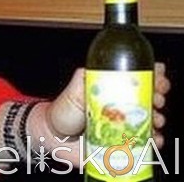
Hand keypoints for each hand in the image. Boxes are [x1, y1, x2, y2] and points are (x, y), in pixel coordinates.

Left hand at [48, 62, 169, 147]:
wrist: (55, 140)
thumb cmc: (63, 113)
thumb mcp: (73, 92)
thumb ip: (82, 79)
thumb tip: (91, 68)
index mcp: (111, 90)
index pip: (137, 79)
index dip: (152, 76)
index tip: (158, 76)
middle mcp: (121, 107)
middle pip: (149, 99)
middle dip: (158, 96)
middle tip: (157, 98)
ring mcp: (125, 126)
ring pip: (151, 121)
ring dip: (158, 118)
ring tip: (155, 118)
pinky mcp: (126, 146)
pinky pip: (146, 145)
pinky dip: (154, 141)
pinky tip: (153, 139)